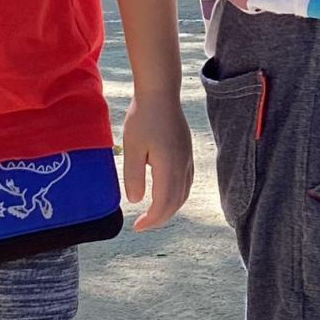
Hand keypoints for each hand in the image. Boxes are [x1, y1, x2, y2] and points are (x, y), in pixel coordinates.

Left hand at [121, 91, 193, 231]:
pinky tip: (166, 194)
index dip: (152, 220)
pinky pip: (186, 181)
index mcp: (169, 166)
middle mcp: (183, 165)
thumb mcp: (132, 147)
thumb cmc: (143, 116)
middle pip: (176, 202)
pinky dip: (177, 195)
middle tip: (142, 225)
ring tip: (153, 213)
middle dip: (160, 218)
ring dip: (170, 208)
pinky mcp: (187, 152)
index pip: (163, 203)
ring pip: (184, 193)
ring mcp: (188, 158)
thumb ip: (133, 176)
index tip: (137, 227)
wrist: (161, 92)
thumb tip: (136, 200)